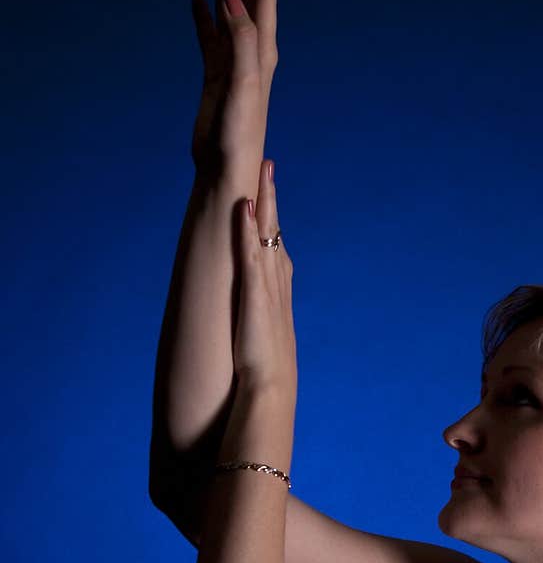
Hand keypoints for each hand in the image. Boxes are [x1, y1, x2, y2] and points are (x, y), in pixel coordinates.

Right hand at [190, 0, 277, 178]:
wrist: (226, 166)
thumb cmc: (240, 131)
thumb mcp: (244, 82)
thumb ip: (241, 40)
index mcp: (263, 51)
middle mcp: (252, 54)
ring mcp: (233, 65)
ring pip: (229, 14)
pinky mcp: (216, 78)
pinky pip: (210, 37)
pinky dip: (205, 16)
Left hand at [232, 159, 296, 403]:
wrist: (270, 394)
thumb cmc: (265, 380)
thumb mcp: (264, 347)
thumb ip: (259, 330)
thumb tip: (254, 330)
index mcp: (278, 300)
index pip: (276, 253)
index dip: (273, 225)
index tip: (269, 201)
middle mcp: (278, 289)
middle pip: (276, 235)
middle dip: (272, 201)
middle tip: (269, 168)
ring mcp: (268, 291)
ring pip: (268, 238)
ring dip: (265, 204)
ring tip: (261, 174)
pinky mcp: (255, 298)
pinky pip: (251, 256)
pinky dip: (248, 231)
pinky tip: (244, 208)